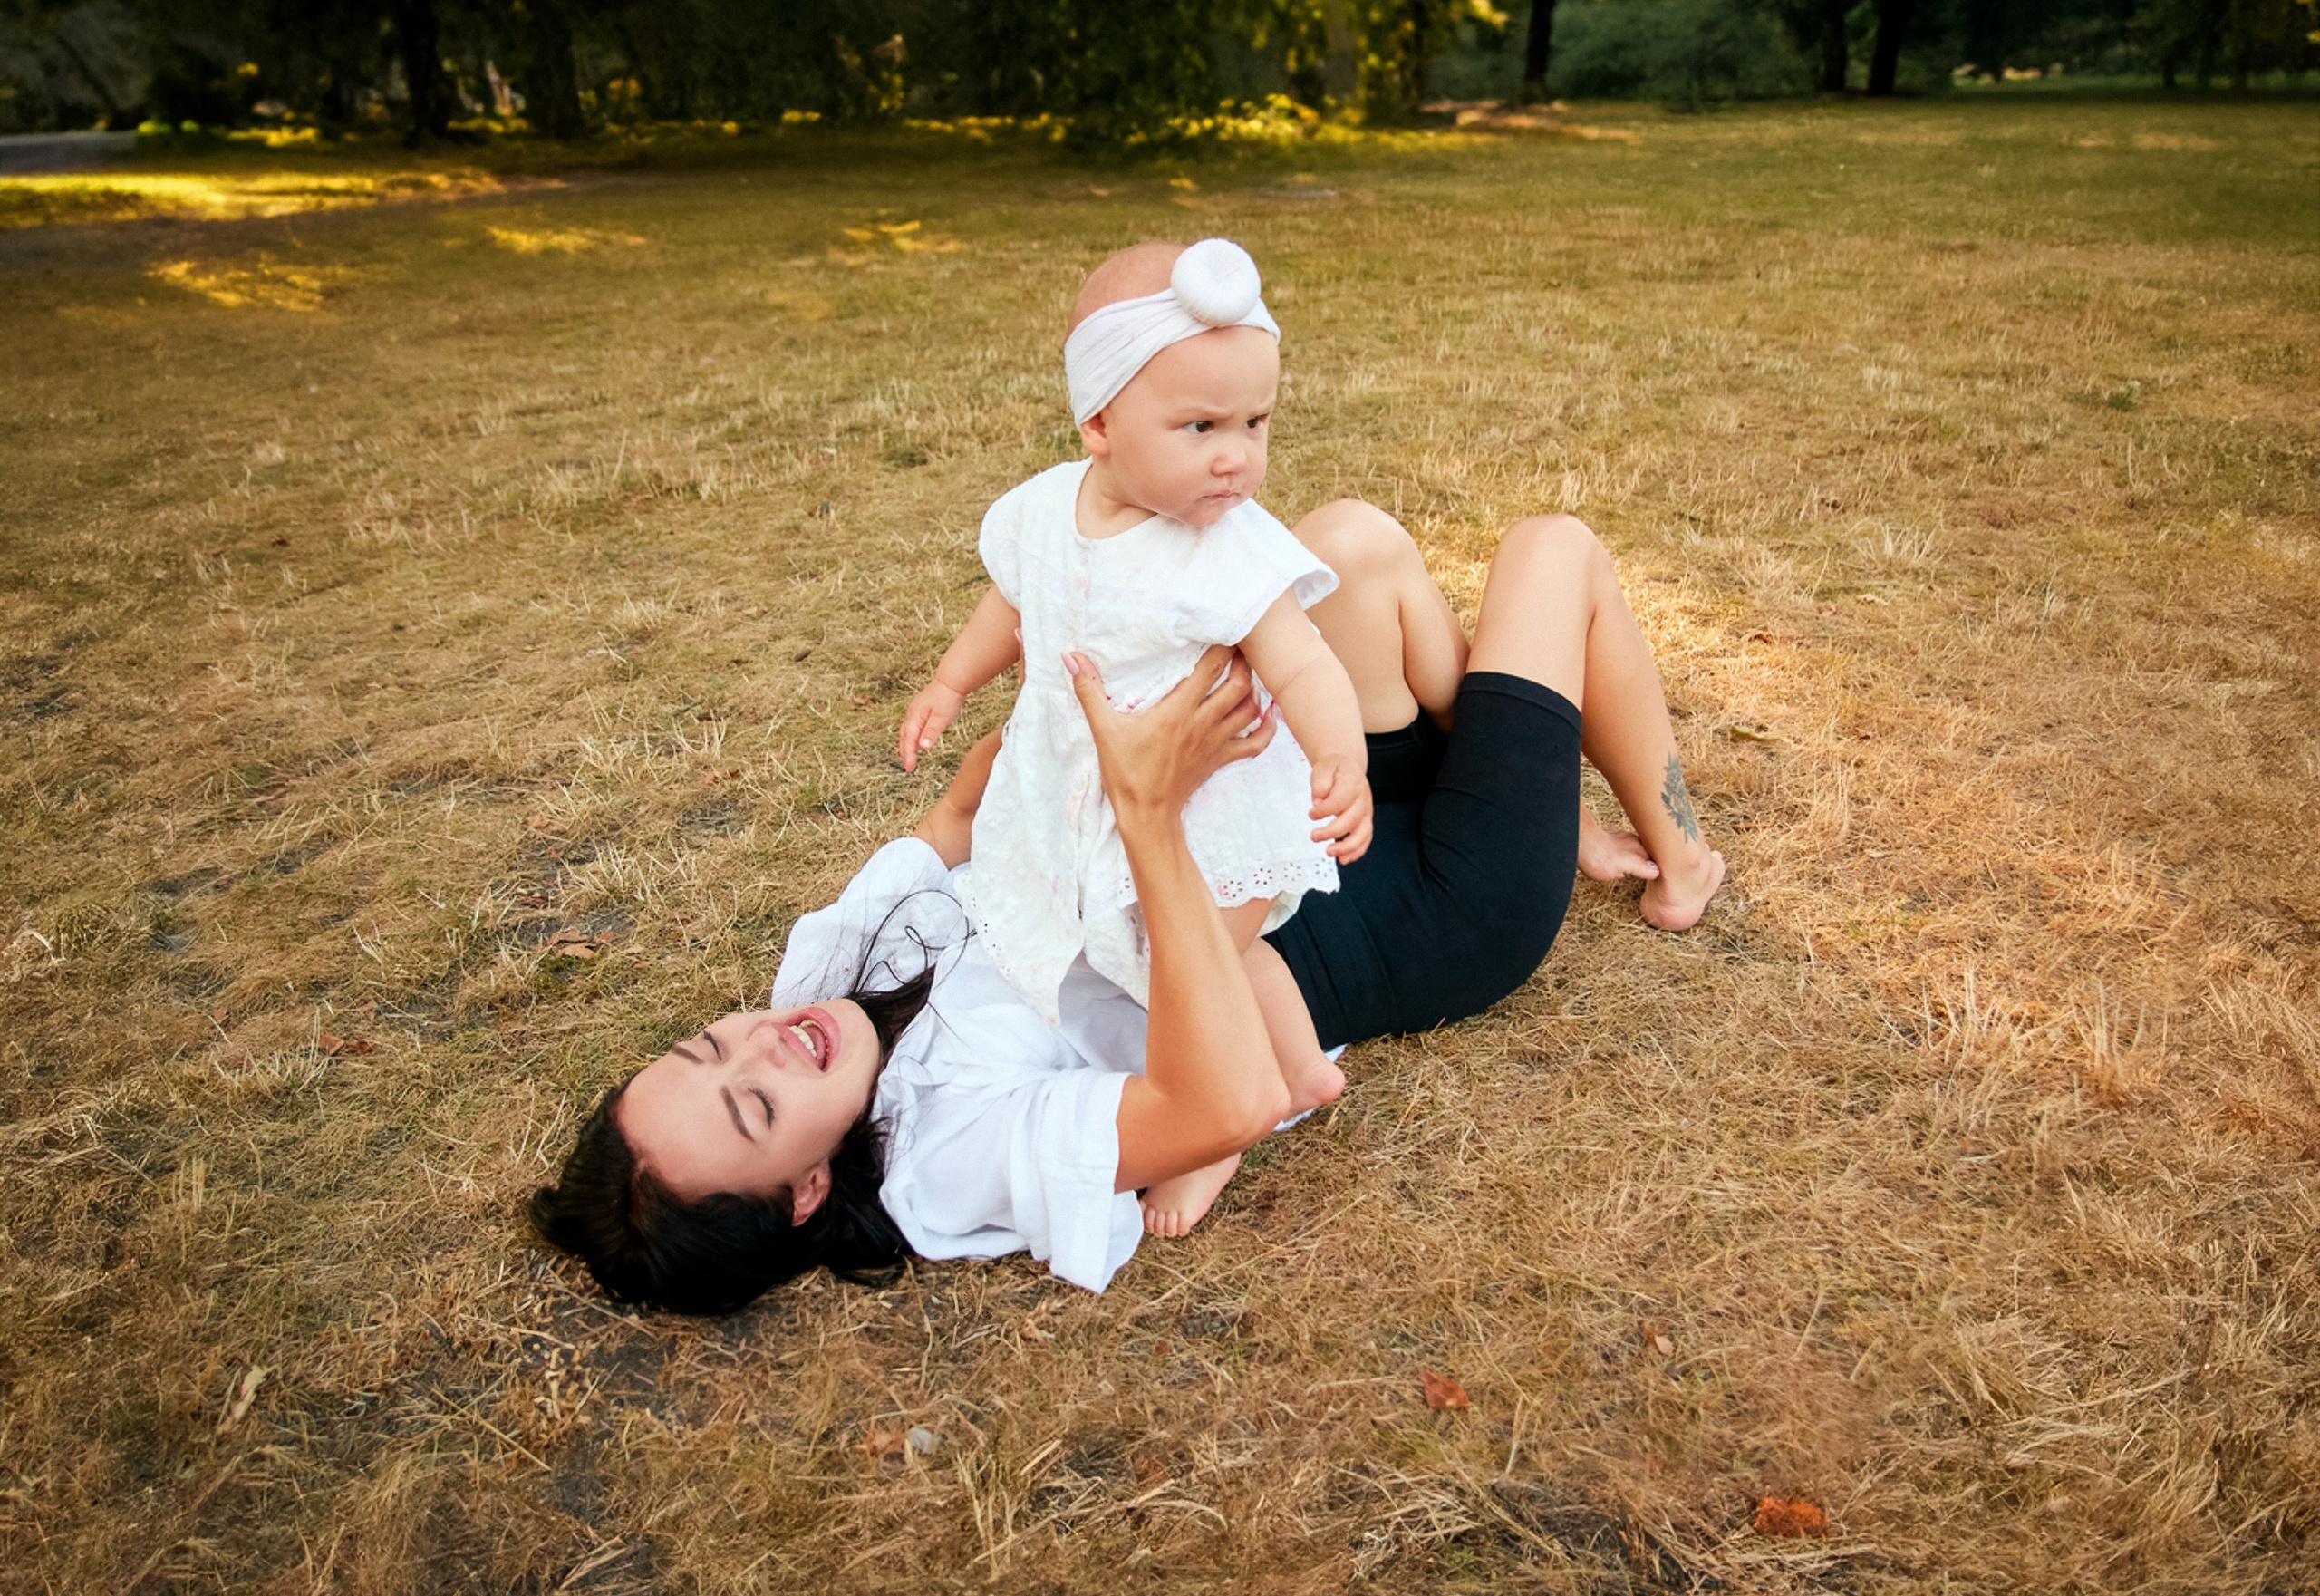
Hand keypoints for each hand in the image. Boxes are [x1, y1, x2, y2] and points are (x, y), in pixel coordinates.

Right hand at [898, 680, 965, 770]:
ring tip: (910, 757)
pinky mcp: (921, 709)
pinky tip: (919, 742)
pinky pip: (913, 726)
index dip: (908, 755)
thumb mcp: (941, 717)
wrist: (952, 681)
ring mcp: (916, 711)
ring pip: (907, 731)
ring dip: (907, 745)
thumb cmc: (948, 697)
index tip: (909, 768)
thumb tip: (921, 747)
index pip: (908, 740)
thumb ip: (931, 732)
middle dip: (905, 752)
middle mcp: (912, 714)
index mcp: (915, 717)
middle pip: (904, 736)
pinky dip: (913, 737)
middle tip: (908, 766)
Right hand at [1065, 645, 1275, 835]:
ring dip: (1254, 689)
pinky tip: (1267, 715)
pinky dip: (1266, 729)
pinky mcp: (1220, 759)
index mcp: (1178, 710)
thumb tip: (1071, 657)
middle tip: (1239, 647)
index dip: (1223, 645)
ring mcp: (1215, 742)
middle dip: (1243, 662)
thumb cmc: (1126, 773)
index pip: (1210, 668)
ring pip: (1249, 709)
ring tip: (1248, 673)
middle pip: (1239, 684)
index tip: (1224, 628)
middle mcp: (1203, 722)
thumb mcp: (1103, 730)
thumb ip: (1089, 690)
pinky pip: (1254, 743)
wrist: (1146, 815)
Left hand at [1308, 756, 1372, 863]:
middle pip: (1352, 820)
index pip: (1340, 801)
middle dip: (1332, 832)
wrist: (1348, 768)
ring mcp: (1366, 812)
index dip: (1325, 810)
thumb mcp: (1323, 768)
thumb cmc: (1335, 769)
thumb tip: (1318, 801)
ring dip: (1347, 847)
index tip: (1311, 814)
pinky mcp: (1365, 822)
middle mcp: (1362, 799)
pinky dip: (1356, 851)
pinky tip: (1344, 858)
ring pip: (1362, 833)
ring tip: (1330, 852)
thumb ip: (1320, 784)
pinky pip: (1365, 839)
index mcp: (1352, 784)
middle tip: (1314, 836)